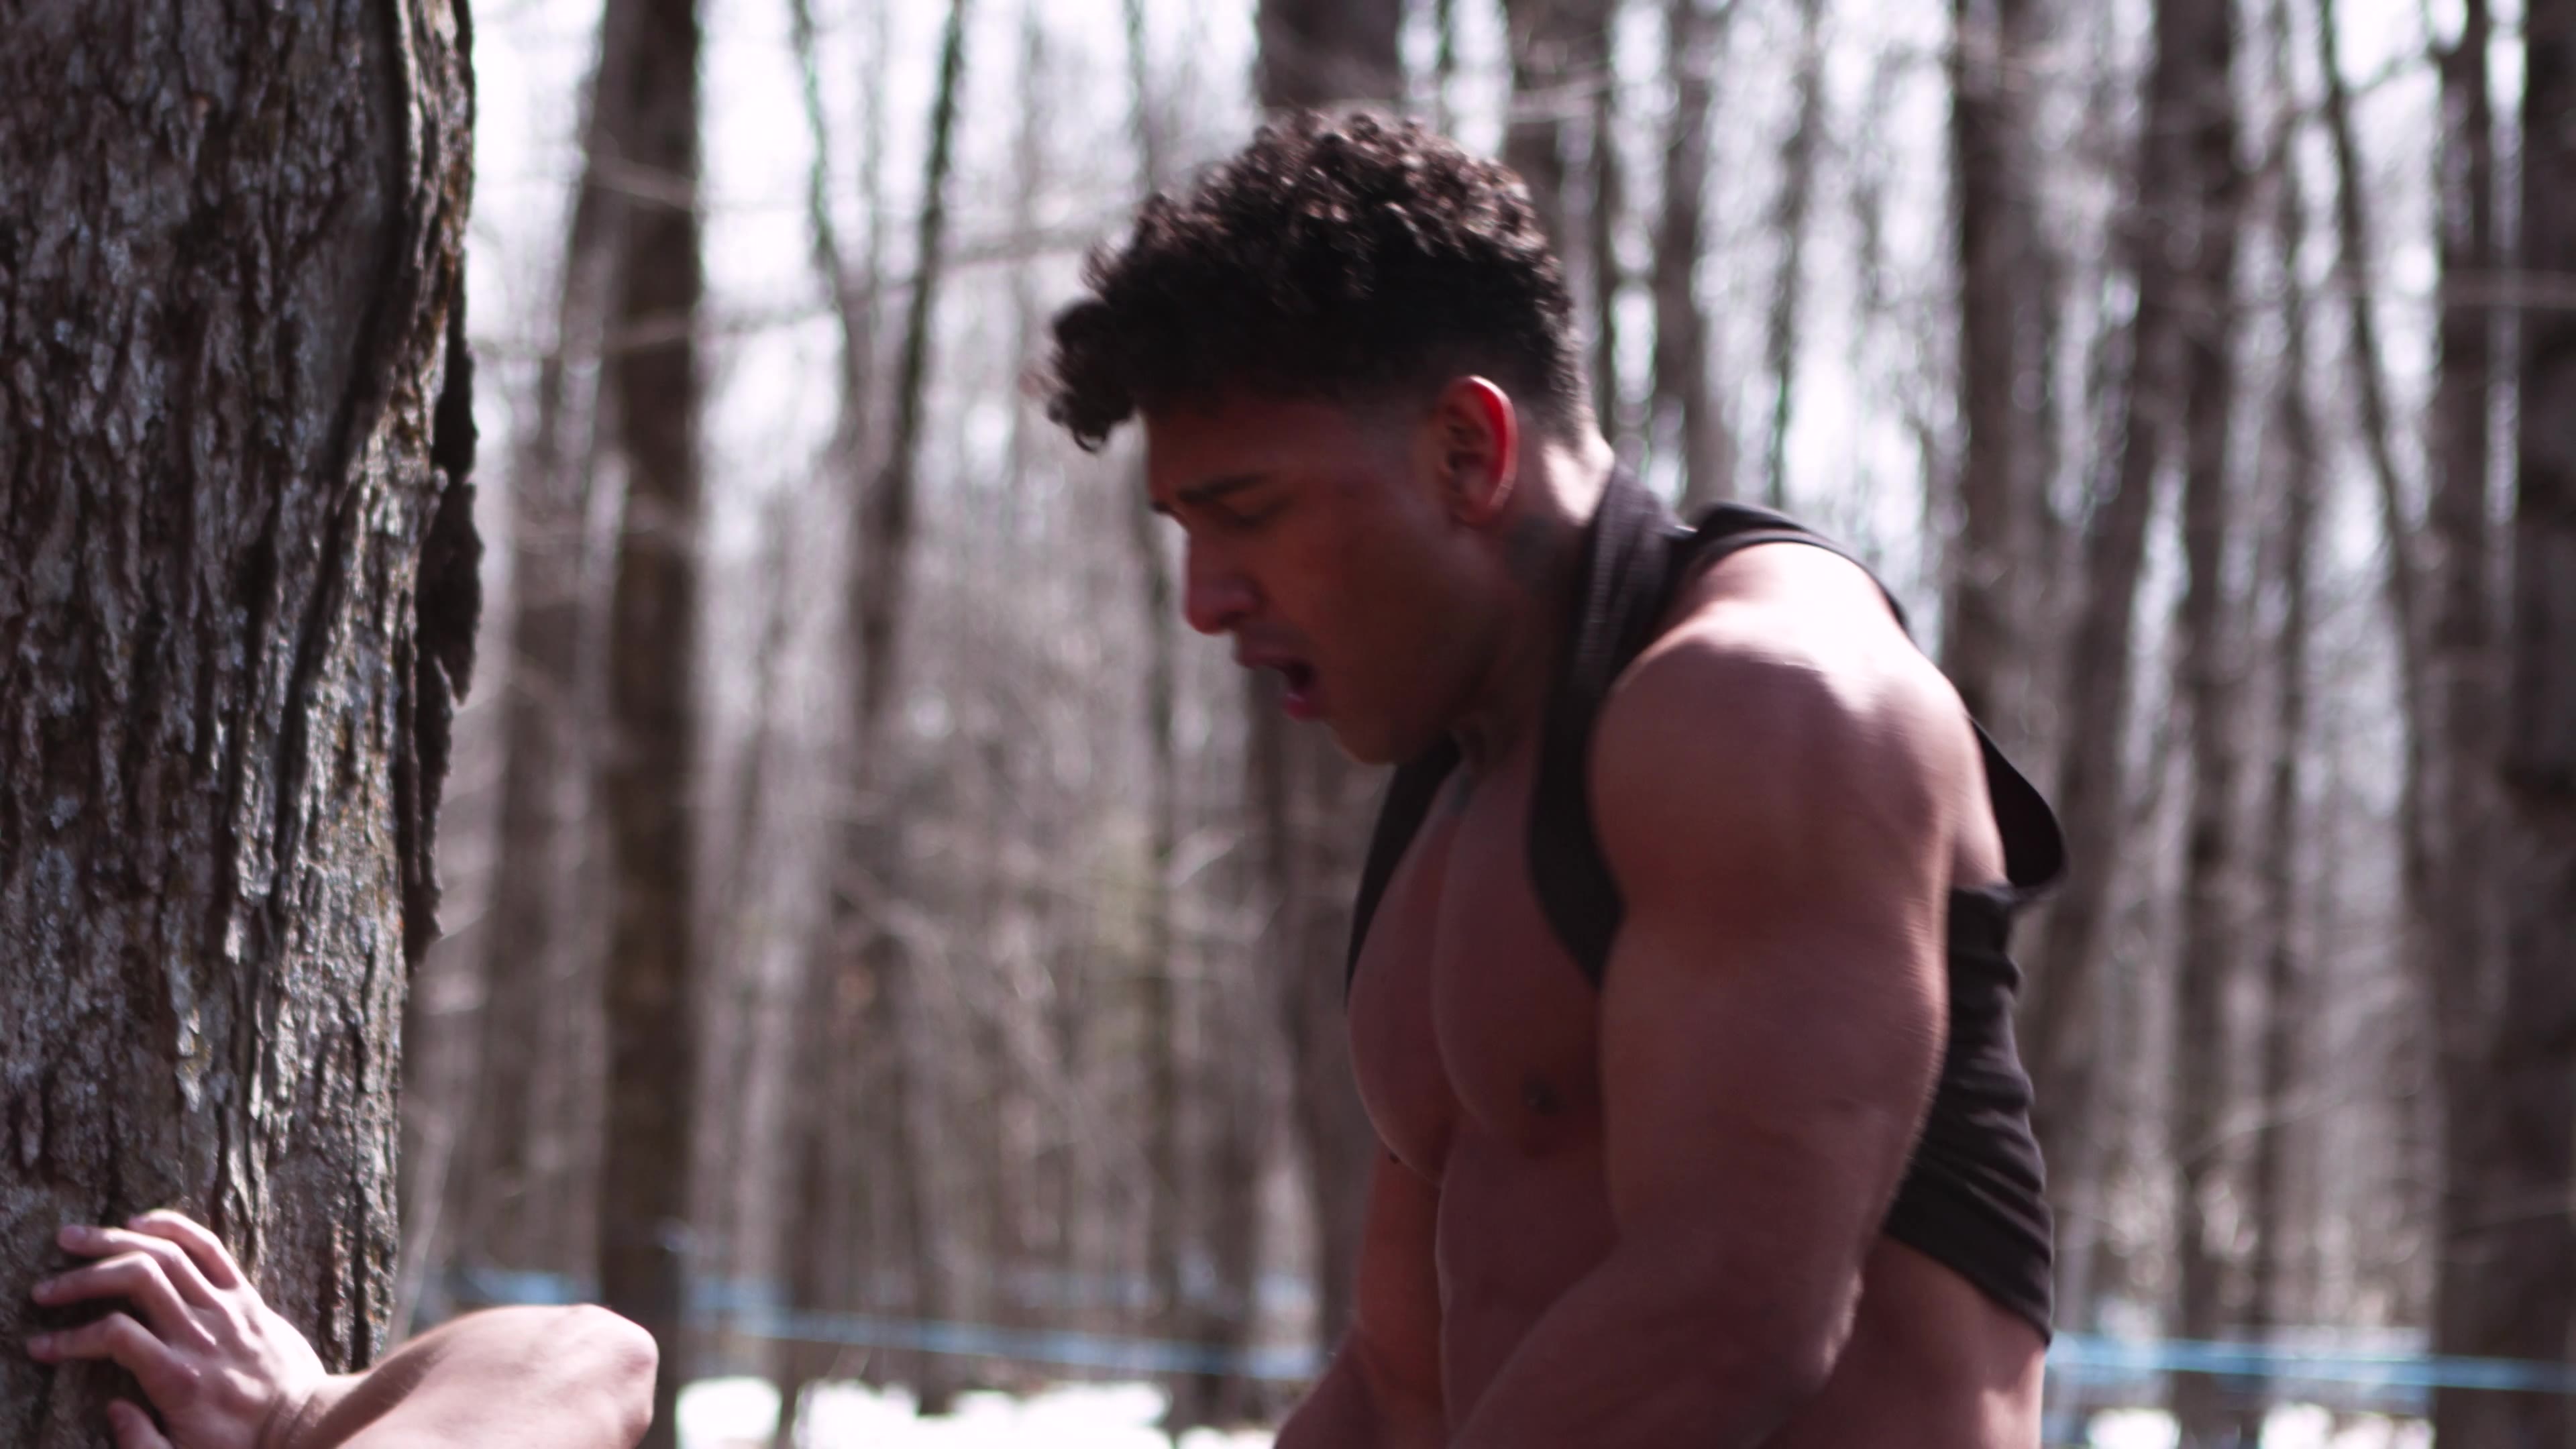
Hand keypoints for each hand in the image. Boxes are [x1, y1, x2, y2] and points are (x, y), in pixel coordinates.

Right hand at [24, 1210, 330, 1448]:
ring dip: (115, 1242)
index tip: (39, 1346)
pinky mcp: (247, 1296)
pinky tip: (139, 1222)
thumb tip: (111, 1406)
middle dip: (82, 1279)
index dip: (69, 1339)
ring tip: (72, 1240)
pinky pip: (210, 1249)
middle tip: (44, 1289)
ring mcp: (226, 1308)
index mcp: (179, 1375)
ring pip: (167, 1255)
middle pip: (135, 1280)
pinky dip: (174, 1228)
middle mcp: (201, 1333)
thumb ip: (139, 1442)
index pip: (112, 1335)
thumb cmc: (242, 1445)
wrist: (306, 1423)